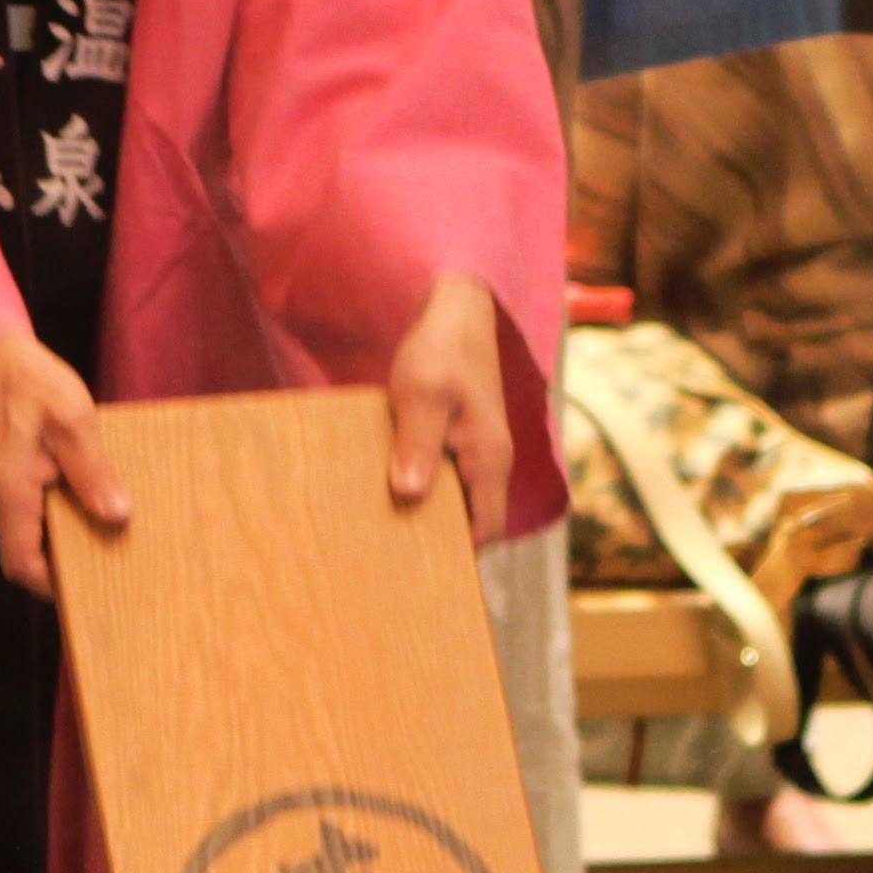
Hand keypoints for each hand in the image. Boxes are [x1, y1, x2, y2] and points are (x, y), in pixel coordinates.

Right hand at [0, 332, 126, 596]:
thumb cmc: (30, 383)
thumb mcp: (73, 421)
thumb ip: (93, 471)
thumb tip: (117, 516)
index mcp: (8, 494)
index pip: (23, 565)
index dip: (54, 588)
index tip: (93, 590)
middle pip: (28, 553)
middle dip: (68, 562)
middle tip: (113, 557)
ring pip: (28, 533)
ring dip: (63, 535)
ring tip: (106, 527)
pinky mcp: (0, 480)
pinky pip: (26, 512)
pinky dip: (54, 514)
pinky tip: (85, 498)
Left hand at [382, 272, 514, 539]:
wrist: (456, 306)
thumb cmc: (441, 347)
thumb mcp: (422, 393)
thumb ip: (418, 443)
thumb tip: (408, 494)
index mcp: (490, 458)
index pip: (488, 529)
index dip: (461, 554)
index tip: (421, 567)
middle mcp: (489, 459)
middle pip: (472, 519)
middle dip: (440, 538)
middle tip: (392, 554)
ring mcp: (474, 447)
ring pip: (456, 496)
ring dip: (426, 510)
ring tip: (382, 526)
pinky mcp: (457, 433)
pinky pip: (443, 473)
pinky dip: (421, 485)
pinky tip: (385, 486)